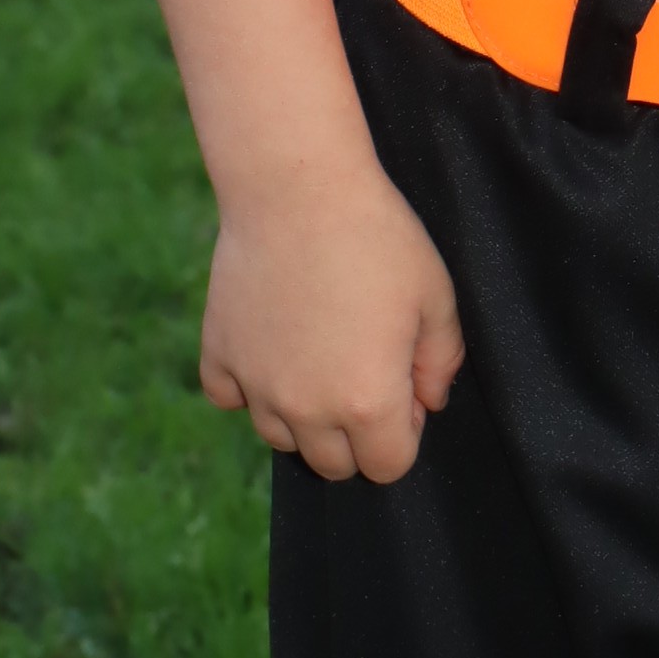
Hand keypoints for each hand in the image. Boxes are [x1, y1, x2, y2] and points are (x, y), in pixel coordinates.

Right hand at [199, 152, 466, 484]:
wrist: (298, 189)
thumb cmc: (378, 238)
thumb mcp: (435, 297)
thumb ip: (440, 361)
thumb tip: (429, 401)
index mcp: (368, 403)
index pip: (388, 467)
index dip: (405, 432)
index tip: (404, 387)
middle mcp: (306, 410)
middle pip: (332, 464)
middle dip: (357, 435)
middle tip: (364, 369)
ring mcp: (256, 386)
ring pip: (280, 438)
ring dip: (303, 415)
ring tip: (320, 353)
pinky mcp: (218, 356)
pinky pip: (230, 399)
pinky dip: (250, 385)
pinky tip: (273, 344)